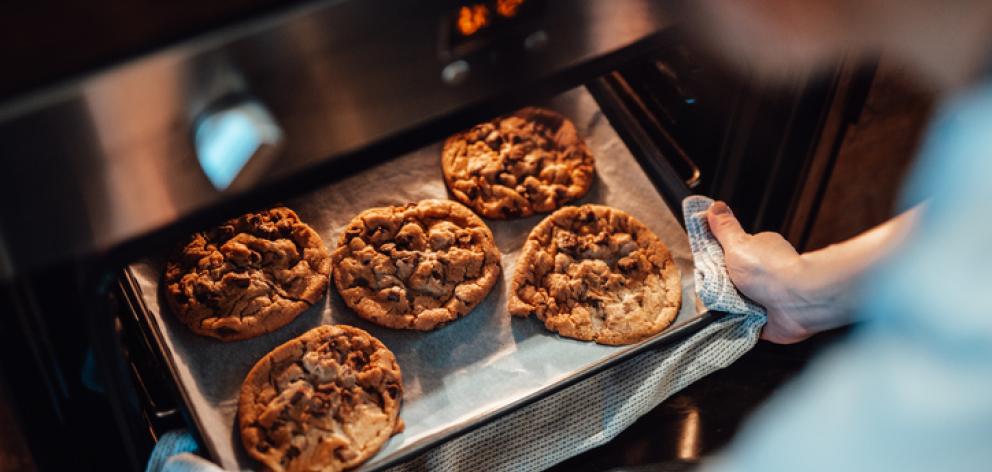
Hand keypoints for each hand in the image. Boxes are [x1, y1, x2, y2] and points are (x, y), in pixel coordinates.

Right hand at [706, 201, 840, 343]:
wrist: (798, 303)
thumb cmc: (771, 271)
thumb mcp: (737, 244)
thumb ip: (724, 228)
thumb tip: (715, 207)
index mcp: (759, 251)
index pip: (730, 256)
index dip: (716, 263)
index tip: (706, 269)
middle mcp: (765, 274)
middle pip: (730, 281)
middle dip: (720, 288)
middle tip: (717, 290)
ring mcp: (767, 298)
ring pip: (735, 303)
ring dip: (728, 307)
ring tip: (725, 307)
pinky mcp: (768, 321)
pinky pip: (744, 324)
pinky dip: (737, 324)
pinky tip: (732, 321)